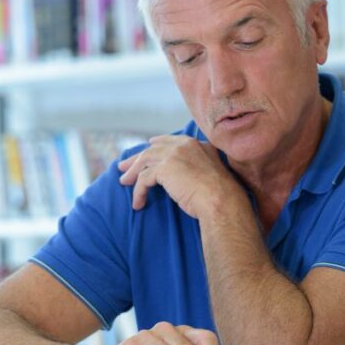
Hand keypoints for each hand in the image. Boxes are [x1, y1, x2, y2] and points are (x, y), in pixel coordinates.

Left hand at [117, 135, 242, 217]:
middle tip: (123, 167)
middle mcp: (182, 145)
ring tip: (124, 183)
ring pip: (144, 162)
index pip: (168, 140)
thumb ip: (200, 161)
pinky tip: (138, 203)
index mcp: (194, 143)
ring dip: (132, 174)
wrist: (221, 199)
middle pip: (152, 149)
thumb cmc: (220, 191)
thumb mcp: (211, 168)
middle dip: (136, 158)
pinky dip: (138, 192)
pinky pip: (143, 179)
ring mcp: (172, 155)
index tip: (147, 147)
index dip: (155, 145)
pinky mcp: (164, 169)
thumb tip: (188, 170)